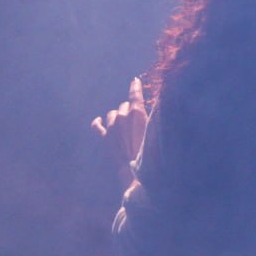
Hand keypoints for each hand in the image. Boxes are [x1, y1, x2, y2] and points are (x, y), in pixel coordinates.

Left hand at [91, 77, 148, 192]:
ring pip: (112, 114)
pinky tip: (98, 121)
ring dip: (118, 117)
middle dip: (130, 111)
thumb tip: (159, 105)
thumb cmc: (151, 153)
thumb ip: (155, 117)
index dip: (135, 87)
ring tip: (125, 127)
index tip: (135, 81)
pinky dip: (98, 122)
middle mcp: (121, 116)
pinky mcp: (104, 138)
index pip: (135, 94)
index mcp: (136, 113)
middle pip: (125, 105)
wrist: (136, 174)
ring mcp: (111, 127)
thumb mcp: (157, 132)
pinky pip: (97, 125)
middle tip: (138, 122)